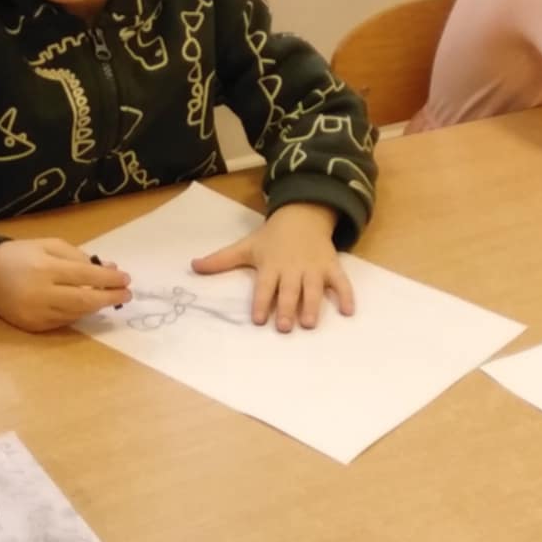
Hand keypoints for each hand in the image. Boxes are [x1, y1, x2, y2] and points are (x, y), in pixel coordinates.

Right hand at [0, 239, 130, 332]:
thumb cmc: (20, 255)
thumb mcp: (48, 245)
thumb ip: (78, 256)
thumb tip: (110, 269)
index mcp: (45, 268)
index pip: (86, 276)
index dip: (110, 279)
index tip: (126, 278)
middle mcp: (41, 294)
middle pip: (85, 300)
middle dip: (110, 297)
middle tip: (127, 294)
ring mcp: (37, 313)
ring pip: (77, 313)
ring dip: (97, 306)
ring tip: (109, 298)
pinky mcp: (33, 326)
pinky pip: (64, 322)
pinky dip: (78, 313)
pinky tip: (85, 305)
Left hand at [191, 202, 352, 331]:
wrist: (302, 215)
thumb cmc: (271, 237)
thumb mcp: (246, 246)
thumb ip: (221, 260)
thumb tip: (193, 266)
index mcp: (271, 264)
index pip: (264, 286)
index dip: (261, 301)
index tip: (259, 319)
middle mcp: (292, 267)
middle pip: (289, 290)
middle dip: (286, 308)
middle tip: (283, 327)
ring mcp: (313, 267)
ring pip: (313, 288)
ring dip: (312, 305)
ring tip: (309, 324)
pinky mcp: (331, 266)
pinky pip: (341, 282)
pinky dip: (346, 295)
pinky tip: (349, 312)